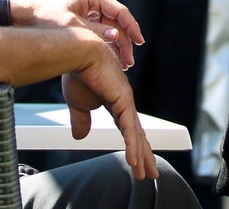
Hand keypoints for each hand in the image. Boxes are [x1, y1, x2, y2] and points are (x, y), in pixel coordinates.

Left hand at [25, 0, 143, 68]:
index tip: (139, 41)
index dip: (131, 27)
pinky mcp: (84, 23)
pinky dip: (106, 47)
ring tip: (123, 64)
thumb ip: (94, 32)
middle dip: (125, 42)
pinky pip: (101, 34)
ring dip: (117, 47)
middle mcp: (93, 3)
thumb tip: (116, 38)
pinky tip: (111, 60)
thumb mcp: (71, 26)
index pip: (119, 11)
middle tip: (129, 61)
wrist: (25, 18)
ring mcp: (89, 12)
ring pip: (110, 30)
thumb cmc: (45, 17)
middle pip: (117, 23)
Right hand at [61, 54, 157, 179]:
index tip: (137, 162)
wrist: (78, 53)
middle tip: (150, 174)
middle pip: (137, 134)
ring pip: (136, 135)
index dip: (132, 146)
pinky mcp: (123, 100)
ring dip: (140, 156)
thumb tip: (81, 136)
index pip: (127, 129)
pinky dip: (132, 146)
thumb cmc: (78, 73)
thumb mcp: (78, 104)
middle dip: (144, 155)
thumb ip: (82, 120)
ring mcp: (126, 101)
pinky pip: (129, 129)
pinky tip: (134, 161)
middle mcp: (125, 102)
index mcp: (115, 101)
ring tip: (145, 174)